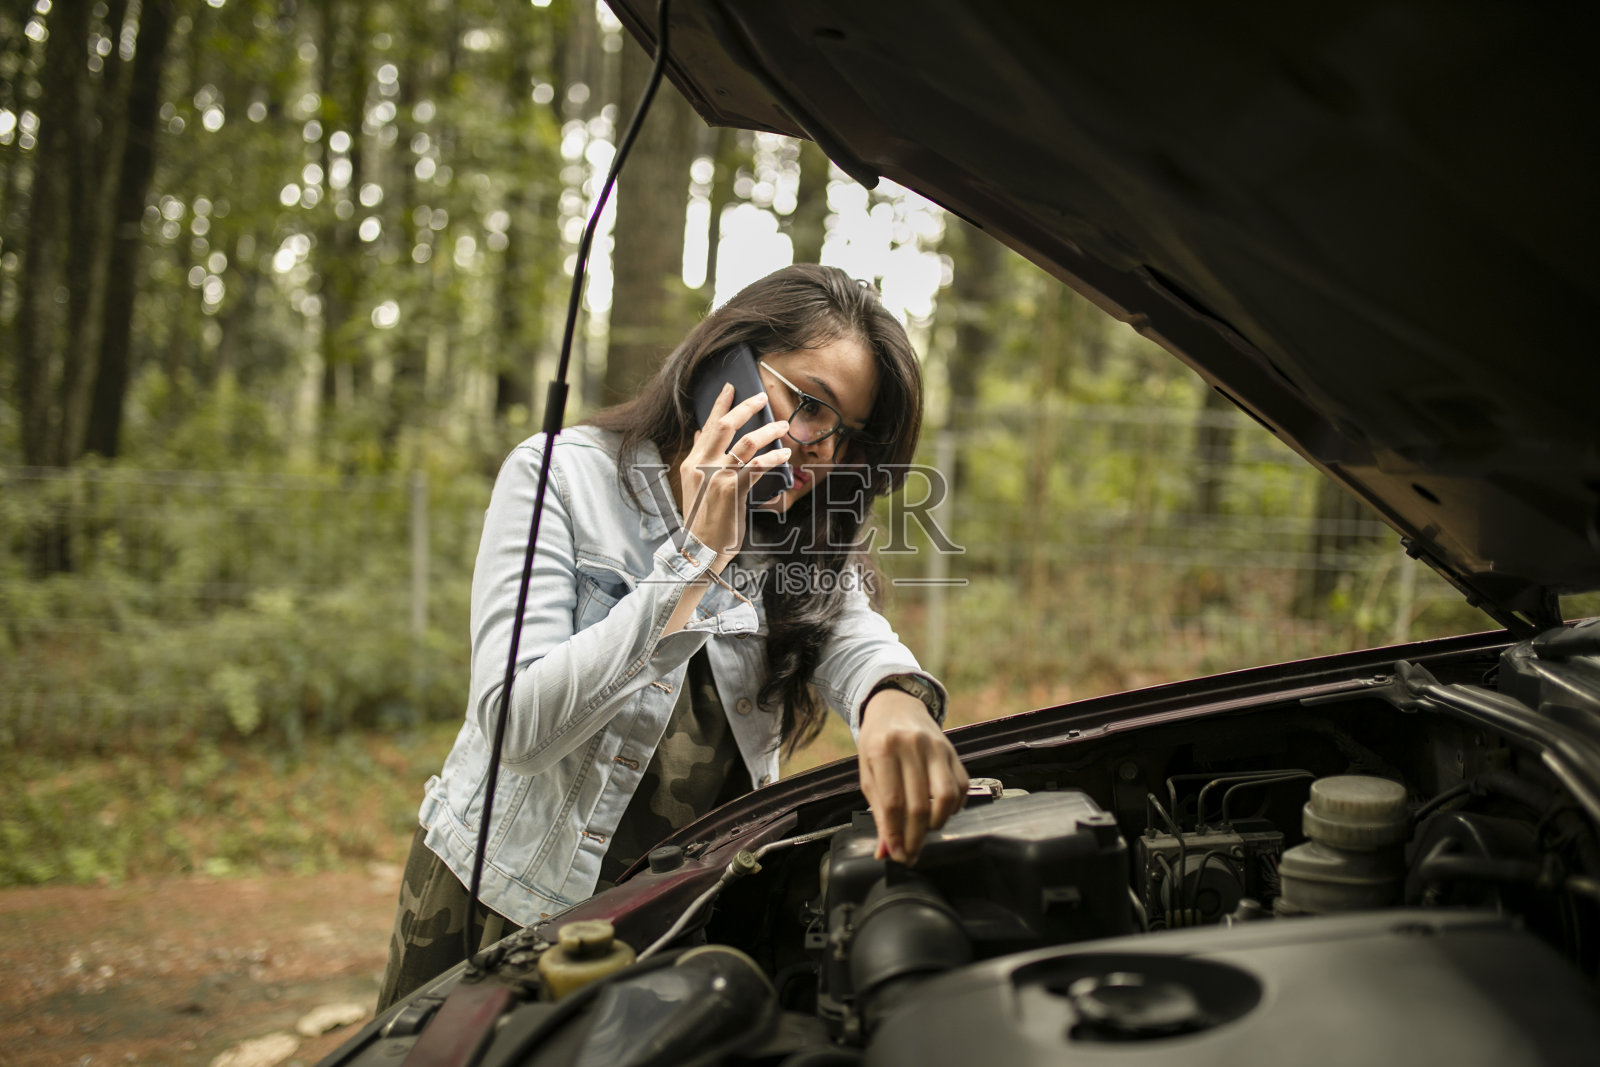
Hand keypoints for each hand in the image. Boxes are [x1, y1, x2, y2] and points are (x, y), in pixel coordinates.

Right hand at [677, 383, 791, 565]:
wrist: (701, 549)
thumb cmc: (703, 518)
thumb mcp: (694, 485)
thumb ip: (699, 457)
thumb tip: (701, 432)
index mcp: (692, 462)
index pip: (707, 425)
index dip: (720, 404)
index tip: (731, 386)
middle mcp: (702, 465)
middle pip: (725, 426)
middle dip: (746, 407)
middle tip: (763, 397)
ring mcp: (717, 476)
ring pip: (746, 443)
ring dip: (768, 431)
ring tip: (783, 425)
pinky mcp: (733, 489)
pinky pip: (758, 466)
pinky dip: (774, 458)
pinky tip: (785, 455)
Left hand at [857, 689, 967, 864]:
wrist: (896, 706)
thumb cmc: (878, 742)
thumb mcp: (868, 772)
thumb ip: (878, 810)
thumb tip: (887, 849)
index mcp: (883, 749)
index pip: (893, 802)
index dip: (895, 834)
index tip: (896, 855)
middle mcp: (913, 746)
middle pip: (919, 805)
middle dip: (915, 838)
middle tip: (910, 855)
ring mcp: (938, 748)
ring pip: (946, 798)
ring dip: (936, 824)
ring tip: (924, 831)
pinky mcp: (954, 752)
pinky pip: (961, 788)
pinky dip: (953, 808)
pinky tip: (939, 813)